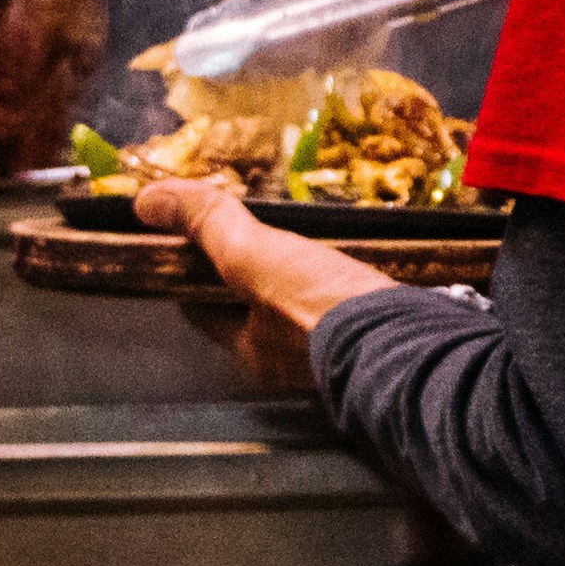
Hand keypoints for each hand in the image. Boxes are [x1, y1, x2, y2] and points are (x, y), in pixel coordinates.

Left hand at [128, 169, 394, 339]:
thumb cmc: (327, 309)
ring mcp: (337, 358)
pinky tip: (357, 265)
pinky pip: (348, 312)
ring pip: (304, 312)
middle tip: (266, 234)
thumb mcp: (258, 258)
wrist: (417, 346)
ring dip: (305, 280)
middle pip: (256, 311)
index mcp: (252, 352)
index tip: (196, 240)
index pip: (205, 310)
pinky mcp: (379, 344)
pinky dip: (345, 288)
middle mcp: (289, 365)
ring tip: (314, 242)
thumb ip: (211, 227)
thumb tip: (147, 200)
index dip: (195, 272)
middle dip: (257, 277)